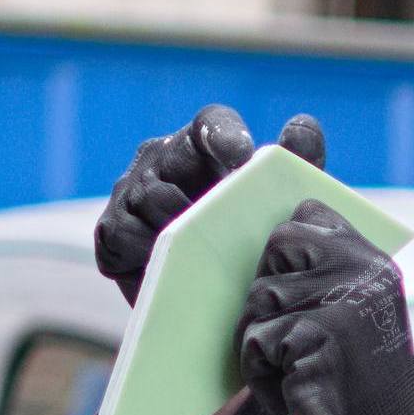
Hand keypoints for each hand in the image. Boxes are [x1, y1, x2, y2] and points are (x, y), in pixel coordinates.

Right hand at [94, 109, 326, 304]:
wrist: (210, 292)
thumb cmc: (246, 234)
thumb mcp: (278, 199)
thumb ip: (297, 160)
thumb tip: (302, 125)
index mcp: (202, 144)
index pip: (211, 122)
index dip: (224, 134)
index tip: (244, 157)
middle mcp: (160, 160)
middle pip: (167, 162)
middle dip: (196, 195)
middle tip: (222, 224)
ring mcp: (130, 193)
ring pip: (147, 198)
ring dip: (175, 225)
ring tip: (202, 250)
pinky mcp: (111, 233)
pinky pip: (120, 236)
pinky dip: (145, 250)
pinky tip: (170, 265)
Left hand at [236, 200, 413, 414]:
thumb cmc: (360, 388)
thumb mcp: (359, 318)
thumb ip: (327, 276)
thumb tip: (263, 248)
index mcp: (375, 263)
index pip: (309, 215)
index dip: (287, 251)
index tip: (296, 296)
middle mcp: (363, 272)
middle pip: (277, 245)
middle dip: (270, 295)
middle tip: (295, 341)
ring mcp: (341, 302)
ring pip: (259, 297)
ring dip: (264, 344)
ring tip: (298, 372)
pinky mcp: (315, 337)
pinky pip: (255, 341)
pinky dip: (262, 377)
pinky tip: (293, 395)